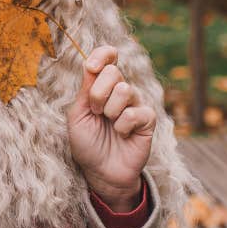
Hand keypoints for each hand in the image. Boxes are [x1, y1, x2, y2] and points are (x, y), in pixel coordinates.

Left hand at [67, 46, 155, 211]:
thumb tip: (90, 64)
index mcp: (102, 85)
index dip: (102, 55)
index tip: (91, 66)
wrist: (101, 172)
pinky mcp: (148, 119)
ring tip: (109, 125)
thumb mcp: (78, 115)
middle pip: (113, 72)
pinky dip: (123, 126)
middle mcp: (121, 90)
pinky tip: (122, 135)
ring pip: (124, 90)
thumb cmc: (87, 144)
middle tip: (95, 112)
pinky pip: (135, 112)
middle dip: (97, 94)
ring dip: (109, 111)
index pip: (108, 57)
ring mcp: (136, 103)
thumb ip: (85, 90)